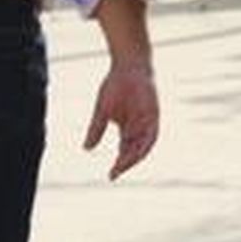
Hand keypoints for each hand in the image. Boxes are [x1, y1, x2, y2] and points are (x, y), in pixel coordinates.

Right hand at [85, 62, 159, 180]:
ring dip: (135, 156)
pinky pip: (152, 132)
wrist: (129, 65)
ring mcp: (148, 121)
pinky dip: (146, 143)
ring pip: (144, 145)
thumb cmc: (116, 85)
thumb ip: (96, 129)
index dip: (119, 164)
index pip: (124, 151)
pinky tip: (139, 151)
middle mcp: (139, 128)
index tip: (110, 176)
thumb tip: (86, 149)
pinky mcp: (154, 113)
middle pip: (135, 151)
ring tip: (124, 165)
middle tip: (115, 173)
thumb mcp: (102, 109)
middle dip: (126, 163)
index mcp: (128, 128)